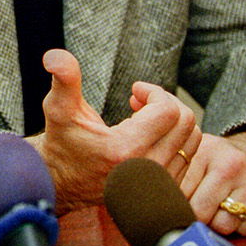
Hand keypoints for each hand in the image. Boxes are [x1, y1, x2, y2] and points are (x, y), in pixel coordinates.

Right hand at [28, 49, 201, 213]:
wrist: (62, 183)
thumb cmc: (62, 141)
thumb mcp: (58, 108)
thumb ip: (62, 79)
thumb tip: (54, 56)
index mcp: (125, 149)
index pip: (168, 110)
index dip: (153, 92)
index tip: (135, 90)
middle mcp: (147, 170)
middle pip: (185, 123)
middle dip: (166, 104)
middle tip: (141, 101)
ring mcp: (158, 183)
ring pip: (191, 140)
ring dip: (172, 122)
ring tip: (145, 117)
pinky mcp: (164, 190)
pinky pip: (189, 156)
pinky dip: (175, 139)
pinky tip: (151, 136)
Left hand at [179, 130, 245, 235]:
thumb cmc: (217, 163)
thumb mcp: (193, 158)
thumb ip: (172, 178)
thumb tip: (156, 211)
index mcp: (203, 151)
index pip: (178, 194)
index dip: (176, 204)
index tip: (177, 203)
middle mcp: (231, 163)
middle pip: (200, 213)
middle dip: (198, 215)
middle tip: (203, 205)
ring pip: (223, 225)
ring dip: (220, 222)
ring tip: (223, 205)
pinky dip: (241, 226)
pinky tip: (242, 208)